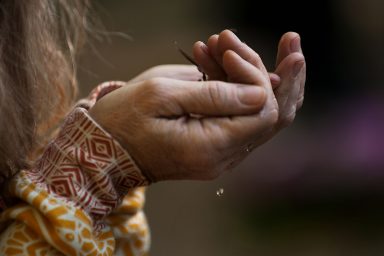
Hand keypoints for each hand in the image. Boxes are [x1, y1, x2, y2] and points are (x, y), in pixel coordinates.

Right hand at [88, 52, 277, 180]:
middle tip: (290, 38)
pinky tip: (213, 60)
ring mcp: (221, 155)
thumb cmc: (123, 120)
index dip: (258, 75)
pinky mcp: (214, 146)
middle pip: (272, 115)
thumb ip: (214, 94)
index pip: (263, 111)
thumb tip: (261, 91)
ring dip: (249, 75)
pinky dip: (233, 87)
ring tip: (222, 43)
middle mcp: (223, 158)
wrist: (104, 151)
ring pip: (258, 114)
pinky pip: (237, 116)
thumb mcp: (161, 95)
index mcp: (211, 147)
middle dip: (279, 73)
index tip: (228, 51)